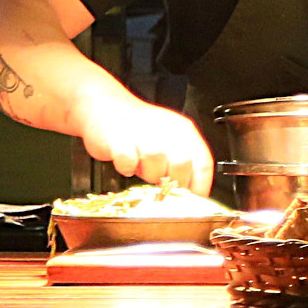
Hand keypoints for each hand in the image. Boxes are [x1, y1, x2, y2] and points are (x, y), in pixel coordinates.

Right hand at [76, 93, 214, 194]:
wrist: (105, 106)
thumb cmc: (138, 130)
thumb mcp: (166, 142)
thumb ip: (179, 165)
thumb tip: (188, 194)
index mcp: (183, 131)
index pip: (203, 163)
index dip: (199, 187)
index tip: (192, 200)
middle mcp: (166, 128)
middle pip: (182, 164)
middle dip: (172, 182)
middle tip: (161, 183)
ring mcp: (142, 131)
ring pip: (156, 162)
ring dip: (149, 174)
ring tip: (141, 168)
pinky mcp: (118, 136)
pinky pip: (128, 160)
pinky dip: (126, 168)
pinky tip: (127, 164)